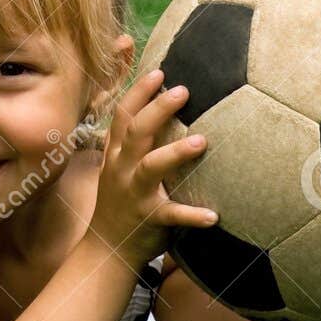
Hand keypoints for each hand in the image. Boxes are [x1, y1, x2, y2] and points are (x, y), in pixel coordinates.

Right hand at [88, 67, 218, 267]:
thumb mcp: (117, 167)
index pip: (122, 116)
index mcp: (116, 154)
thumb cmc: (120, 201)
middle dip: (158, 109)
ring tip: (202, 141)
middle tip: (184, 90)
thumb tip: (158, 109)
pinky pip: (171, 215)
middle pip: (136, 132)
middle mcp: (121, 169)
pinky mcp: (149, 219)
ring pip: (151, 167)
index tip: (159, 72)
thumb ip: (132, 142)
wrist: (107, 249)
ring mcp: (133, 194)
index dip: (139, 92)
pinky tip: (214, 216)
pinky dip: (192, 215)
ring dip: (176, 153)